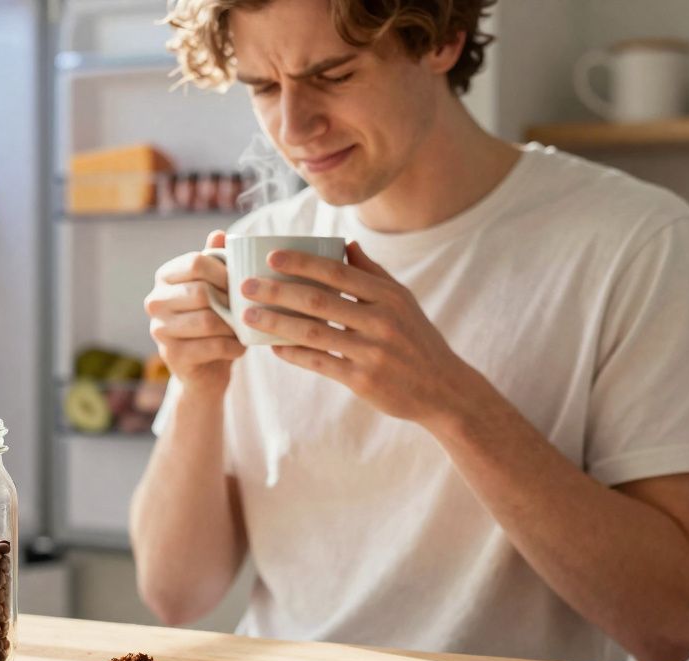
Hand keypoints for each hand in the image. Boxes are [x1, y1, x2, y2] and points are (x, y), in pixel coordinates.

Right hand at [144, 230, 245, 395]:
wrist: (204, 368)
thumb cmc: (213, 319)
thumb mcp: (216, 287)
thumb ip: (216, 261)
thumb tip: (219, 234)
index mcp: (165, 276)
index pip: (196, 262)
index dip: (225, 271)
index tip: (243, 283)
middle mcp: (155, 300)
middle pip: (201, 292)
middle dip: (231, 301)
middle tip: (248, 309)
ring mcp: (159, 329)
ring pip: (208, 320)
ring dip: (234, 326)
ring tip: (245, 328)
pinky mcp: (172, 355)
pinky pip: (212, 346)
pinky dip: (233, 347)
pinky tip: (240, 347)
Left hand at [239, 242, 486, 428]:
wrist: (443, 389)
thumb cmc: (417, 339)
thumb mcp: (402, 302)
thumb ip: (372, 273)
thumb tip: (345, 243)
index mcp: (388, 296)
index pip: (338, 272)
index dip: (302, 263)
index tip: (271, 256)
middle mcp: (381, 321)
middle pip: (319, 301)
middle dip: (278, 292)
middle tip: (246, 286)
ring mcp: (372, 352)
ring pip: (314, 333)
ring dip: (277, 323)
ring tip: (248, 317)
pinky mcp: (363, 380)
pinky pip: (320, 363)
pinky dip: (294, 354)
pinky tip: (273, 347)